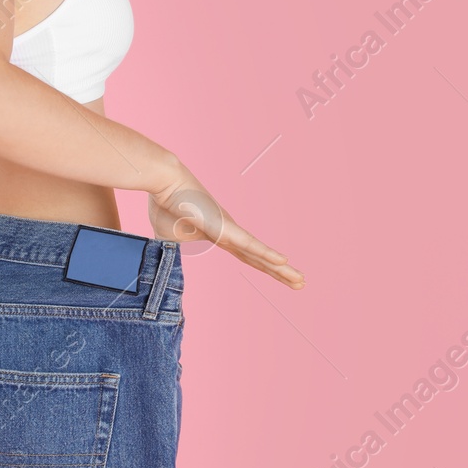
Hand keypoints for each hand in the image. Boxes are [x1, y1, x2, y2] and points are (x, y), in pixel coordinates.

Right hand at [147, 165, 304, 289]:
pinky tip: (283, 261)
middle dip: (281, 273)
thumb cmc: (167, 207)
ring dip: (281, 269)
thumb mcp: (171, 241)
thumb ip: (174, 257)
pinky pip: (248, 244)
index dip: (266, 267)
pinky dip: (265, 253)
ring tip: (301, 281)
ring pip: (261, 254)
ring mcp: (230, 230)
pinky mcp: (225, 227)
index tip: (283, 275)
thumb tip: (166, 272)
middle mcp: (232, 233)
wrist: (165, 184)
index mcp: (222, 237)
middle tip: (302, 283)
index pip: (250, 257)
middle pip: (261, 258)